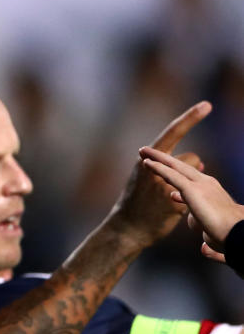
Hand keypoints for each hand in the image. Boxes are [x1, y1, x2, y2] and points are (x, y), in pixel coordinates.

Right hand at [109, 101, 210, 247]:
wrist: (126, 229)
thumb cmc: (137, 201)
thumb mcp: (145, 177)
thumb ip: (168, 165)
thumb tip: (200, 160)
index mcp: (146, 160)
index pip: (172, 133)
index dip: (190, 118)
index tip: (207, 105)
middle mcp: (155, 168)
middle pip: (191, 158)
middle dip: (190, 171)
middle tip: (171, 187)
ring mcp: (164, 185)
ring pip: (195, 175)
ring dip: (191, 185)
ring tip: (171, 199)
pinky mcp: (172, 201)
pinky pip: (192, 194)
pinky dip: (186, 202)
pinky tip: (170, 210)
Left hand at [140, 146, 243, 263]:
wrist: (237, 235)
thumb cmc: (227, 236)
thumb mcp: (210, 228)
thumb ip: (202, 225)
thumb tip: (202, 241)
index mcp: (211, 191)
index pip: (192, 178)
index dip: (179, 175)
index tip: (166, 177)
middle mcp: (207, 183)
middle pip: (183, 166)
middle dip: (166, 159)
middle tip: (149, 153)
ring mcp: (200, 185)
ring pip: (175, 166)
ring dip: (158, 157)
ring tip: (142, 151)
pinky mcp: (193, 190)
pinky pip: (171, 175)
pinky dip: (158, 168)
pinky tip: (146, 163)